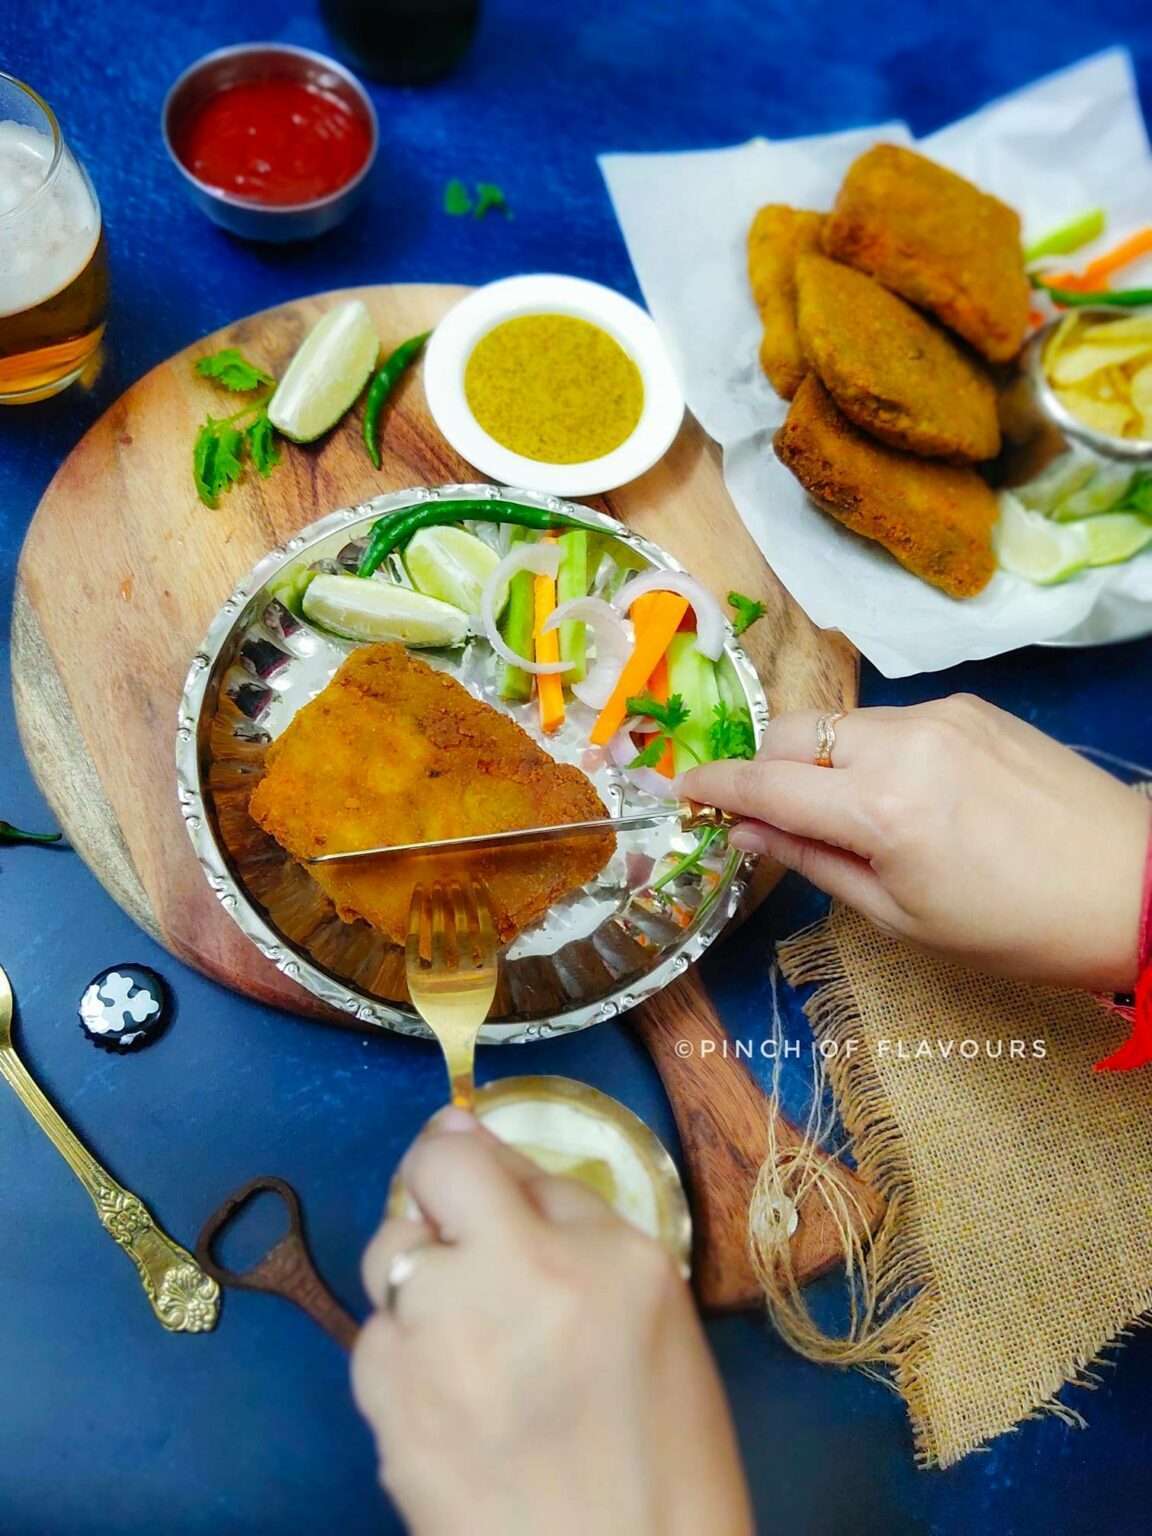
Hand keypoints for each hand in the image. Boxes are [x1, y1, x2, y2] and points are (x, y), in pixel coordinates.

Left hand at [352, 1111, 751, 1535]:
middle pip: (405, 1210)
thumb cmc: (665, 1433)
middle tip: (487, 1278)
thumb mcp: (648, 1289)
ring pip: (384, 1280)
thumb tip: (460, 1131)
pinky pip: (376, 1354)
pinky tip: (457, 1405)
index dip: (452, 1160)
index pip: (454, 1158)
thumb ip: (560, 1205)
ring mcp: (426, 1362)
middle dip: (437, 1230)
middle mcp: (490, 1292)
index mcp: (574, 1254)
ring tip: (477, 1350)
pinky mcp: (385, 1427)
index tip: (467, 1178)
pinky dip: (406, 1364)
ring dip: (420, 1295)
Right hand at [682, 694, 1148, 991]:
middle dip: (763, 767)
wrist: (1130, 885)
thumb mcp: (901, 918)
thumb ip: (813, 862)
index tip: (680, 790)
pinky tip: (907, 795)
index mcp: (882, 808)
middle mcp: (903, 742)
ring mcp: (940, 714)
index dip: (714, 787)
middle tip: (763, 813)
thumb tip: (747, 832)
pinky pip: (891, 720)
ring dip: (819, 758)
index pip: (766, 784)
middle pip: (792, 733)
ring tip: (849, 813)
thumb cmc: (1014, 928)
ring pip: (840, 723)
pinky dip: (872, 751)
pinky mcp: (970, 705)